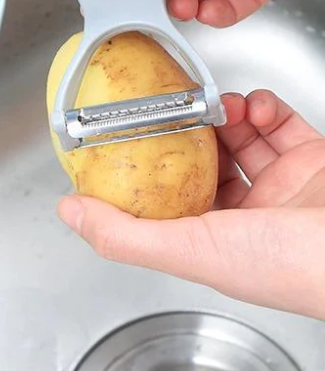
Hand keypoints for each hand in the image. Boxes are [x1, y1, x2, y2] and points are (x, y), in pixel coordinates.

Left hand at [57, 91, 324, 318]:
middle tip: (175, 110)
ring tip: (216, 104)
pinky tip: (254, 105)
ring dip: (223, 116)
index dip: (147, 174)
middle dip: (188, 135)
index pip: (168, 203)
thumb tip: (70, 213)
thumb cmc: (293, 265)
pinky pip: (282, 125)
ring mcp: (283, 188)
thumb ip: (124, 234)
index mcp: (214, 242)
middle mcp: (248, 217)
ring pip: (240, 140)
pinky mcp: (315, 161)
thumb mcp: (189, 249)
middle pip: (204, 166)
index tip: (127, 141)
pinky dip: (264, 108)